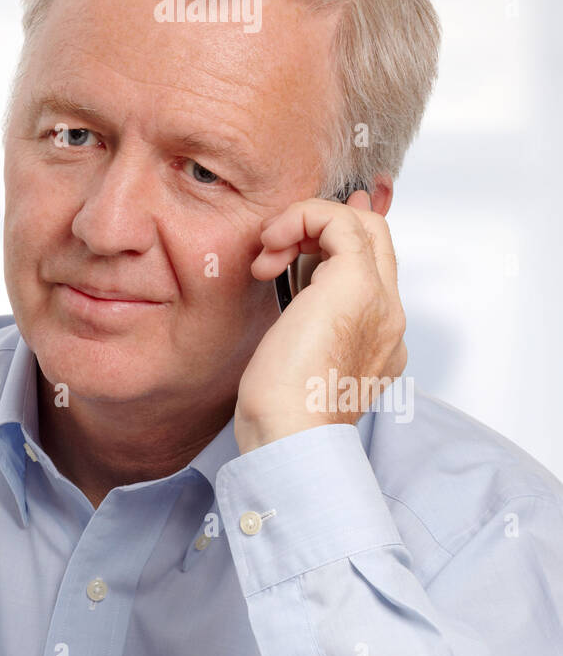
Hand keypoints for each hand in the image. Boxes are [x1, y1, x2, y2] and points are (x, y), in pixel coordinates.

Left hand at [236, 189, 406, 453]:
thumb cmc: (281, 418)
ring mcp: (379, 299)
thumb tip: (290, 291)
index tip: (288, 253)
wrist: (290, 437)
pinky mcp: (354, 284)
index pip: (372, 271)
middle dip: (322, 229)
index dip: (332, 248)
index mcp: (380, 340)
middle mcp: (389, 316)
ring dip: (306, 226)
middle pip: (375, 239)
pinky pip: (339, 221)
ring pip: (362, 225)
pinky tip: (269, 247)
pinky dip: (301, 218)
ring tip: (266, 259)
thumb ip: (305, 329)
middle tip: (276, 248)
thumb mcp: (295, 366)